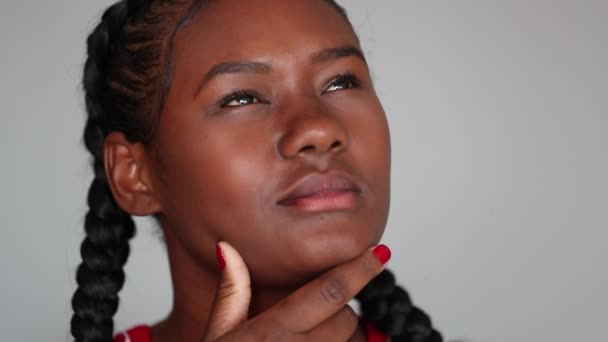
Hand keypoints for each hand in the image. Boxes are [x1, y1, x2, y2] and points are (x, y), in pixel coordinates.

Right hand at [202, 242, 390, 340]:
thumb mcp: (216, 337)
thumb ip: (230, 294)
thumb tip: (227, 248)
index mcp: (272, 332)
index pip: (330, 291)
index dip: (360, 269)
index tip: (380, 252)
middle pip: (346, 319)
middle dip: (341, 313)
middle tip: (318, 320)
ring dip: (342, 341)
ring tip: (314, 341)